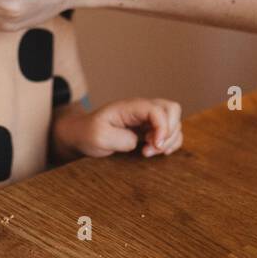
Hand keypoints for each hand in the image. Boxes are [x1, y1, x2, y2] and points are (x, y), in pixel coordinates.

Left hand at [59, 98, 182, 158]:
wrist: (81, 135)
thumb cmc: (88, 133)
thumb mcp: (100, 137)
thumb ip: (123, 139)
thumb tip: (140, 141)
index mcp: (130, 106)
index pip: (158, 109)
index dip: (163, 127)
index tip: (154, 145)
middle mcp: (142, 109)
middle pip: (172, 109)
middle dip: (170, 132)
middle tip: (153, 148)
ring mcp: (147, 118)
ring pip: (174, 121)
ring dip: (169, 140)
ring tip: (148, 151)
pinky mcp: (149, 128)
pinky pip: (170, 132)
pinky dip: (169, 143)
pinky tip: (155, 151)